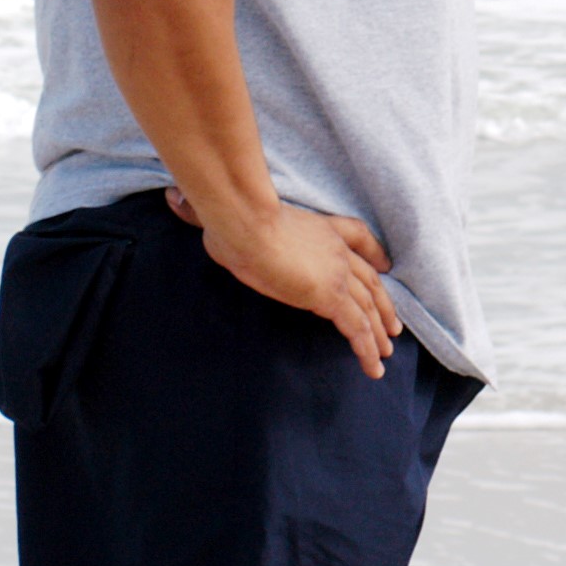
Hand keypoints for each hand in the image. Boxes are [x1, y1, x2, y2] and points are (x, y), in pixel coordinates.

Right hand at [165, 186, 401, 375]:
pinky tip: (373, 366)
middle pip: (371, 281)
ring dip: (378, 333)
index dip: (374, 255)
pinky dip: (367, 349)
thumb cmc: (234, 218)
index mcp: (322, 227)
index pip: (359, 238)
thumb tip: (174, 199)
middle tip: (392, 327)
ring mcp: (336, 274)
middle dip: (383, 305)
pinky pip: (357, 328)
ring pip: (368, 308)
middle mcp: (336, 250)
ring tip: (385, 353)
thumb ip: (210, 212)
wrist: (246, 224)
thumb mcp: (230, 213)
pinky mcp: (331, 297)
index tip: (385, 267)